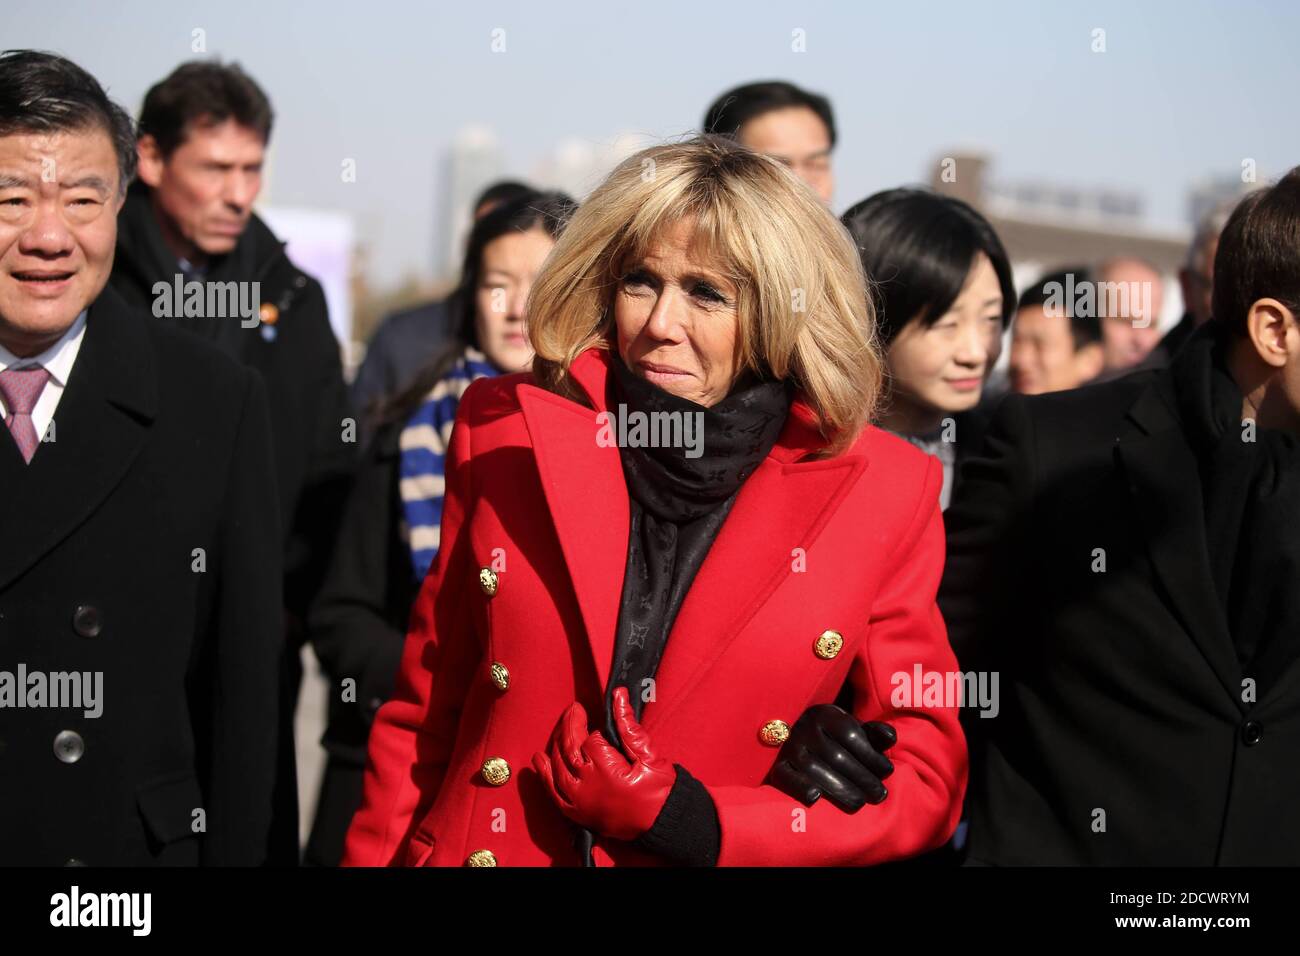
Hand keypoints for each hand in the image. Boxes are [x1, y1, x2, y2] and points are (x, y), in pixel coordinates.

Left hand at [532, 686, 676, 840]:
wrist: (662, 823)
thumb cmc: (660, 791)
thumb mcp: (649, 754)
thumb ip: (629, 725)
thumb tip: (618, 696)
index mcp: (607, 770)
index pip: (589, 740)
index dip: (591, 727)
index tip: (596, 720)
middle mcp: (588, 785)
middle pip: (569, 749)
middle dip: (570, 725)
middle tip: (574, 709)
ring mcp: (580, 801)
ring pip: (558, 768)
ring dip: (556, 745)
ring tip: (560, 728)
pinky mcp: (578, 814)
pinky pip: (554, 793)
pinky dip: (545, 776)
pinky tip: (540, 760)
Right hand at [768, 703, 896, 812]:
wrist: (794, 733)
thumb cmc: (833, 736)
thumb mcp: (852, 728)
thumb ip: (873, 733)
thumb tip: (891, 738)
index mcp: (825, 714)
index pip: (851, 735)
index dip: (871, 755)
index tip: (888, 771)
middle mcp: (804, 727)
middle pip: (836, 756)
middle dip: (861, 777)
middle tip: (879, 794)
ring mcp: (789, 747)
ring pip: (815, 769)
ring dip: (840, 788)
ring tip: (859, 803)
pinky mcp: (777, 765)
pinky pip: (786, 777)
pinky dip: (800, 787)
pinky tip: (816, 798)